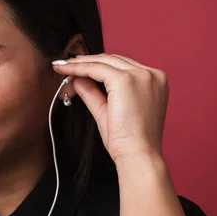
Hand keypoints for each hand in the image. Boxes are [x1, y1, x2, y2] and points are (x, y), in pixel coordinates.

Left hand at [53, 53, 168, 164]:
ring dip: (81, 63)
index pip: (122, 67)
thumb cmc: (129, 141)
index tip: (78, 68)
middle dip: (88, 61)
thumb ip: (94, 93)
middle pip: (114, 60)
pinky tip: (66, 70)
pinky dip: (79, 68)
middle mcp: (151, 74)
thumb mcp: (109, 111)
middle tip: (66, 64)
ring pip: (105, 60)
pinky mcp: (126, 80)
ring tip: (62, 66)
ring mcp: (141, 75)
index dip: (98, 66)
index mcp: (154, 82)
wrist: (138, 156)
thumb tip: (78, 79)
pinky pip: (97, 68)